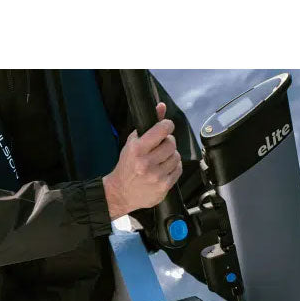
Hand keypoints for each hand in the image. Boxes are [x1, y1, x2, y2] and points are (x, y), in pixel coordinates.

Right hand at [103, 102, 181, 219]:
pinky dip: (174, 167)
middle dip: (168, 142)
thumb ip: (148, 125)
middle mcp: (147, 163)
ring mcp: (156, 176)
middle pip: (171, 144)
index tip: (166, 127)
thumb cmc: (126, 167)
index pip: (162, 130)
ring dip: (171, 156)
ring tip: (162, 159)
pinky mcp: (164, 186)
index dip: (167, 125)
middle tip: (162, 146)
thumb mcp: (132, 144)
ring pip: (176, 157)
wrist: (121, 194)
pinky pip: (178, 170)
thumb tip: (161, 107)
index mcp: (137, 150)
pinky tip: (164, 169)